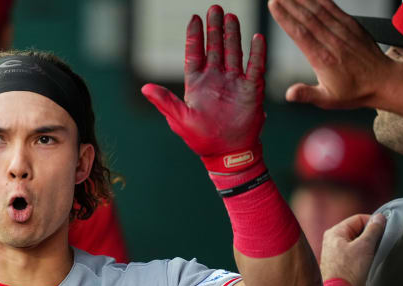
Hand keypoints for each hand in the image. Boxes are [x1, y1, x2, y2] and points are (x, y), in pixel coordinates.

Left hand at [142, 5, 266, 173]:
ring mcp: (234, 83)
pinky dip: (257, 52)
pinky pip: (255, 67)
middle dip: (215, 28)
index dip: (195, 36)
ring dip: (233, 35)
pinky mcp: (251, 90)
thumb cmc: (201, 139)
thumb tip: (144, 88)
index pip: (195, 54)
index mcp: (197, 84)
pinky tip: (257, 36)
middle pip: (215, 48)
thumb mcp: (179, 119)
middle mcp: (216, 79)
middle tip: (215, 8)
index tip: (194, 17)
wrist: (228, 154)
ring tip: (232, 16)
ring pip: (234, 52)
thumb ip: (164, 101)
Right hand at [268, 0, 393, 108]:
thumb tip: (289, 94)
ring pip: (320, 11)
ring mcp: (344, 32)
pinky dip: (322, 0)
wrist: (383, 81)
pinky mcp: (352, 26)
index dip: (285, 18)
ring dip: (303, 0)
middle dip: (290, 5)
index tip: (274, 7)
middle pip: (308, 18)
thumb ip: (307, 95)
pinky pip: (334, 9)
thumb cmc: (354, 91)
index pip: (300, 33)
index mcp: (323, 59)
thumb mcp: (327, 100)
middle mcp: (333, 42)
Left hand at [320, 213, 385, 285]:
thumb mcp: (364, 247)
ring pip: (357, 243)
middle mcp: (333, 241)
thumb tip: (379, 218)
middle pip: (358, 230)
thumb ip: (373, 230)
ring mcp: (336, 252)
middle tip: (379, 244)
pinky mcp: (340, 264)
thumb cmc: (348, 272)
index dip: (373, 223)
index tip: (385, 230)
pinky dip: (364, 255)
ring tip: (373, 255)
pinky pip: (355, 254)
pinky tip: (368, 262)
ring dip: (368, 247)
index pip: (358, 219)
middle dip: (371, 236)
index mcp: (335, 232)